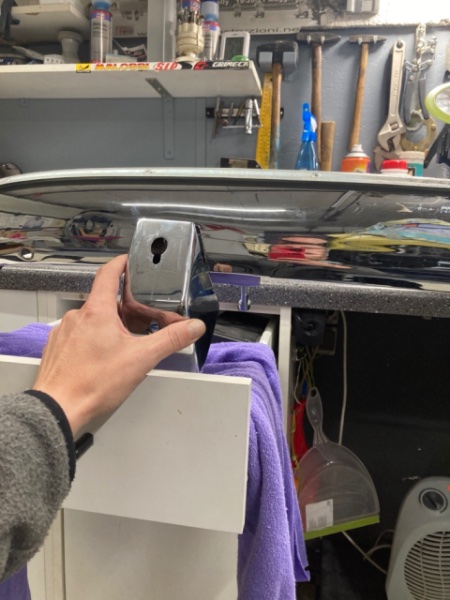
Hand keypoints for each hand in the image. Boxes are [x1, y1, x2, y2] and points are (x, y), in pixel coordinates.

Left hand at [33, 255, 205, 435]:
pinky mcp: (58, 348)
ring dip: (111, 327)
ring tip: (126, 346)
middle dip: (127, 309)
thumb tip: (192, 327)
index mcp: (97, 311)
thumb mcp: (141, 359)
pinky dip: (94, 340)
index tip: (130, 261)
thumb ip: (170, 340)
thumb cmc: (92, 383)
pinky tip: (104, 359)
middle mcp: (77, 317)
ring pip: (93, 320)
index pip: (109, 274)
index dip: (122, 264)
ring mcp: (65, 333)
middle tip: (143, 321)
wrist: (58, 408)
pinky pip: (80, 335)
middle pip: (106, 301)